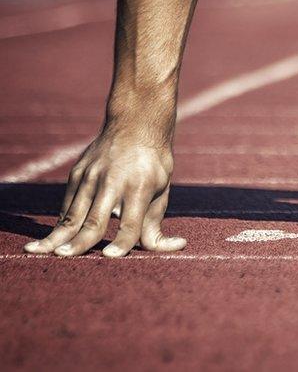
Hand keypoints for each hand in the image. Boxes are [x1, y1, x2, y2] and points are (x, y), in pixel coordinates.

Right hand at [23, 129, 184, 257]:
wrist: (136, 125)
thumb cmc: (154, 165)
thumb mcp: (161, 190)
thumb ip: (155, 223)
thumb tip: (175, 247)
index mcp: (139, 187)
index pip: (130, 222)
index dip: (122, 242)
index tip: (110, 257)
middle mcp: (112, 182)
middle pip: (94, 219)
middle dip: (80, 241)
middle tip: (64, 257)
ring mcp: (91, 177)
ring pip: (72, 213)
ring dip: (56, 235)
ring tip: (37, 251)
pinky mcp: (77, 174)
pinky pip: (68, 205)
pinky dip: (61, 223)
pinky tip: (51, 239)